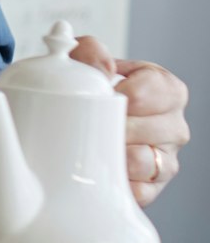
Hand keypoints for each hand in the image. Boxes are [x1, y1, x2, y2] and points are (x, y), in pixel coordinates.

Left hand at [71, 36, 190, 206]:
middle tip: (93, 123)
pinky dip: (117, 184)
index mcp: (166, 90)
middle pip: (159, 128)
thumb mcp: (84, 60)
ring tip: (92, 145)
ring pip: (148, 162)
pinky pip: (140, 192)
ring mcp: (164, 159)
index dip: (133, 93)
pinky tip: (99, 173)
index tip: (111, 95)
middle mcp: (173, 126)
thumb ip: (89, 50)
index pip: (164, 90)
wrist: (71, 122)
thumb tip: (101, 67)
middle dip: (121, 125)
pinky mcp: (149, 188)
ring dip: (117, 154)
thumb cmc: (85, 89)